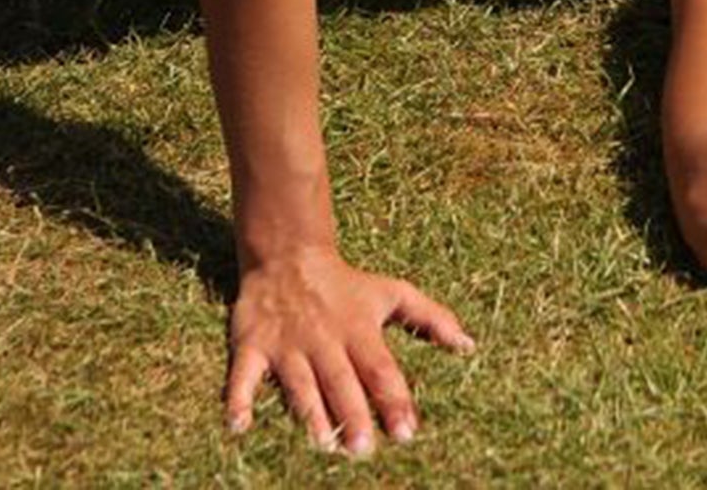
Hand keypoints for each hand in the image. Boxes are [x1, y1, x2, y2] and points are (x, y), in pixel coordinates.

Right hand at [227, 248, 473, 457]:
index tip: (407, 432)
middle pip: (341, 382)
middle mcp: (324, 340)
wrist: (288, 256)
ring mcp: (287, 345)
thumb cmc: (346, 284)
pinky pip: (243, 375)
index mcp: (359, 330)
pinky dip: (238, 399)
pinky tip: (238, 426)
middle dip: (353, 415)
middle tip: (364, 450)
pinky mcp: (253, 346)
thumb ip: (431, 318)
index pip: (381, 370)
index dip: (394, 400)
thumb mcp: (392, 292)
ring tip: (323, 445)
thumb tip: (468, 345)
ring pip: (300, 384)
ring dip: (310, 415)